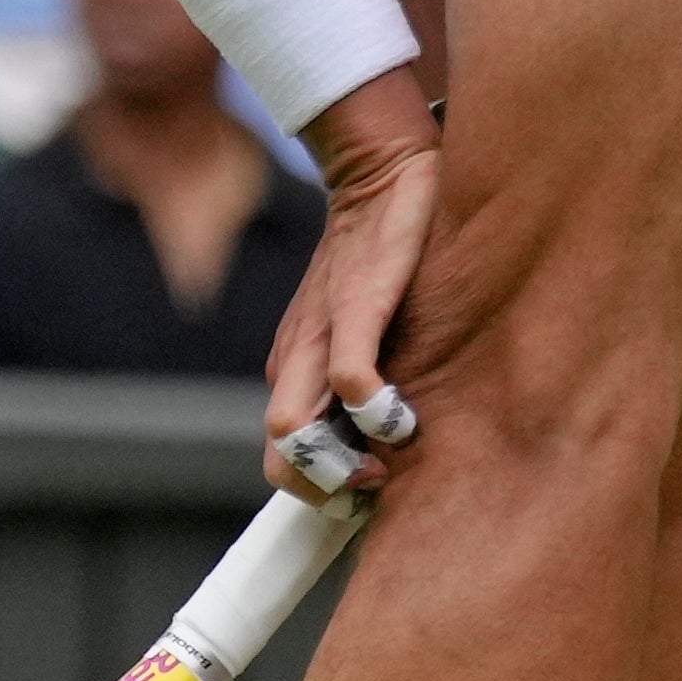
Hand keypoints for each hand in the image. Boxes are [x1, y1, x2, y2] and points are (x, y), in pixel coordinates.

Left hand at [263, 68, 438, 489]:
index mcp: (297, 372)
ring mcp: (317, 335)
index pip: (283, 460)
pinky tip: (402, 411)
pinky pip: (348, 378)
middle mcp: (295, 361)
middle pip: (279, 459)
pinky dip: (373, 409)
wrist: (379, 171)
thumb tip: (397, 444)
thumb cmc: (382, 255)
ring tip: (390, 454)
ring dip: (343, 459)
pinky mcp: (354, 305)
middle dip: (327, 490)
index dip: (316, 497)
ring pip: (291, 429)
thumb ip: (370, 378)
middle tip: (379, 484)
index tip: (363, 508)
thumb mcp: (367, 328)